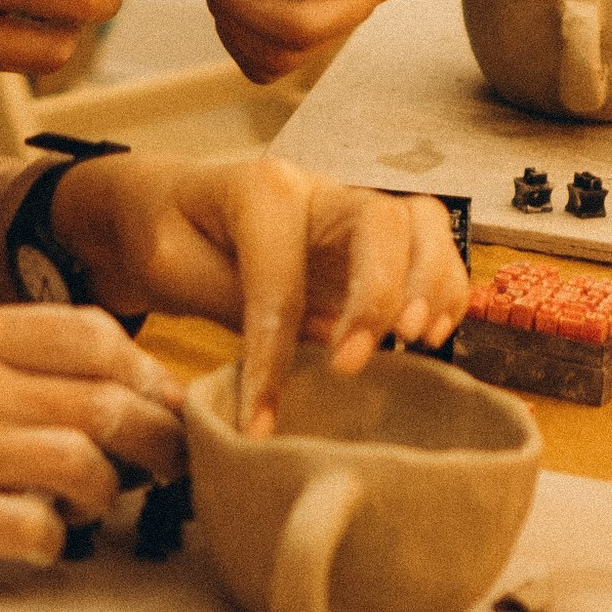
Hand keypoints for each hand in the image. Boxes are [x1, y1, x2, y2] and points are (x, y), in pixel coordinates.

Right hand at [0, 307, 186, 594]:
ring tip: (97, 505)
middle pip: (101, 400)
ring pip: (81, 463)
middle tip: (171, 466)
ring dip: (108, 493)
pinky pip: (38, 530)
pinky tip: (44, 541)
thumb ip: (33, 369)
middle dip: (156, 439)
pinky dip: (57, 541)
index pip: (91, 332)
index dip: (147, 371)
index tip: (165, 405)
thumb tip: (148, 388)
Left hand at [55, 151, 468, 432]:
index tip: (260, 422)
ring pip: (422, 222)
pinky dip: (445, 288)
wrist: (167, 204)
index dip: (273, 355)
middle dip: (378, 296)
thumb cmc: (166, 234)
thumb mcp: (169, 265)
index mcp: (261, 189)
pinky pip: (432, 246)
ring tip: (415, 343)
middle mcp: (318, 189)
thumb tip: (294, 354)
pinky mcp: (371, 239)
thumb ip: (230, 299)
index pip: (281, 275)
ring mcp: (351, 209)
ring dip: (431, 284)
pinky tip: (428, 337)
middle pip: (381, 221)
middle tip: (355, 364)